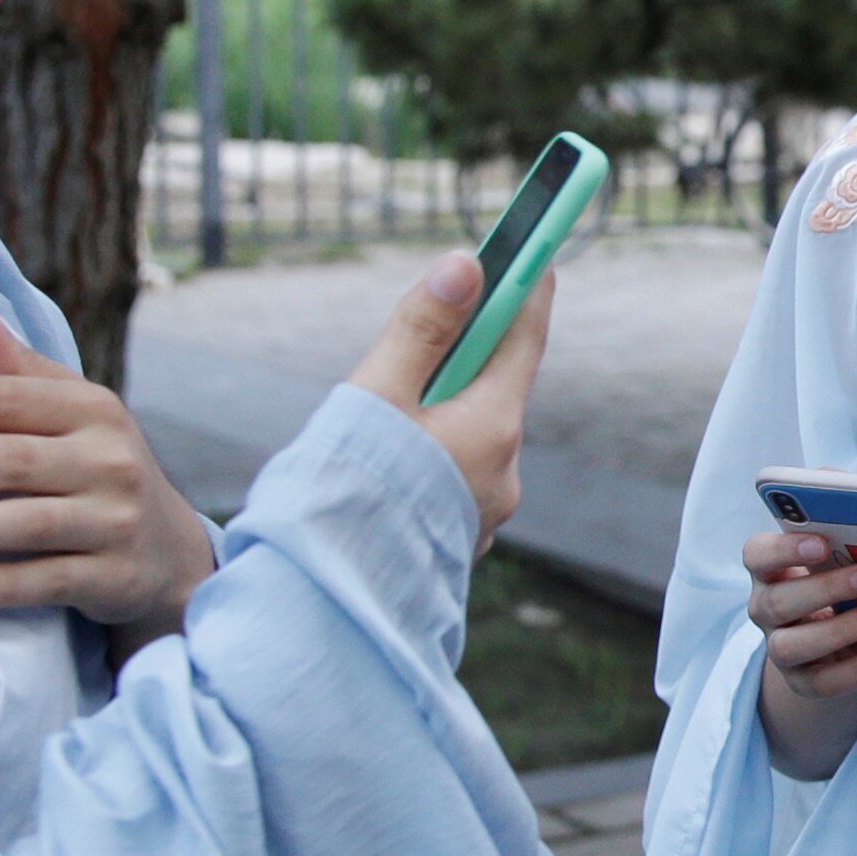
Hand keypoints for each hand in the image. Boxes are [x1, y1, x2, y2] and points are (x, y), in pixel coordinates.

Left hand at [0, 291, 220, 639]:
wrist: (170, 551)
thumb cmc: (94, 467)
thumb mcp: (67, 411)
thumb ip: (10, 365)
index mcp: (91, 409)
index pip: (4, 397)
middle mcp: (111, 461)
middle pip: (11, 459)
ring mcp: (116, 522)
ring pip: (28, 523)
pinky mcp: (116, 578)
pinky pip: (50, 583)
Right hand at [345, 249, 549, 542]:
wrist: (323, 604)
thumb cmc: (343, 497)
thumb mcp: (376, 398)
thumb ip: (420, 330)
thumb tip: (466, 265)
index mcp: (492, 430)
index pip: (524, 340)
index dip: (527, 290)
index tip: (533, 251)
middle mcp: (503, 473)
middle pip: (495, 387)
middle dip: (468, 350)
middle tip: (438, 315)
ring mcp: (483, 513)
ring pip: (470, 435)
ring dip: (441, 407)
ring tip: (383, 406)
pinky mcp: (456, 539)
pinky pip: (453, 476)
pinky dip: (430, 453)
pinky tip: (386, 462)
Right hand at [743, 527, 856, 779]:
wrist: (840, 643)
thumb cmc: (842, 587)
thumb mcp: (840, 566)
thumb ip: (848, 552)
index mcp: (770, 571)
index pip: (757, 555)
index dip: (784, 550)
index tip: (822, 544)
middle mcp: (766, 609)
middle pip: (776, 602)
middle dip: (825, 589)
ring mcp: (778, 648)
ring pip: (790, 646)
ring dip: (839, 630)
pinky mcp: (800, 682)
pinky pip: (821, 681)